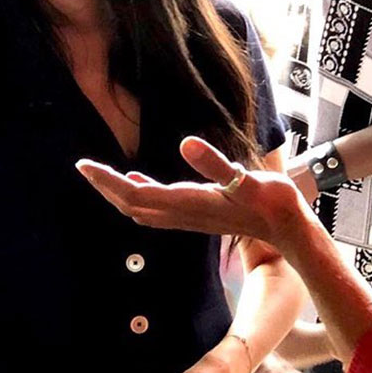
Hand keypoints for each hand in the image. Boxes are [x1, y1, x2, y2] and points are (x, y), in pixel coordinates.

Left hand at [77, 135, 314, 256]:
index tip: (84, 166)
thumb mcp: (246, 178)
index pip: (135, 194)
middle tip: (83, 167)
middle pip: (131, 204)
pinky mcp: (196, 214)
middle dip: (105, 186)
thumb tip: (187, 143)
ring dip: (118, 192)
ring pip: (141, 207)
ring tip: (100, 175)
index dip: (107, 182)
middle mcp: (182, 213)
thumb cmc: (271, 202)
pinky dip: (139, 194)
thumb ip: (215, 163)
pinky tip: (137, 181)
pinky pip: (157, 207)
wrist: (288, 229)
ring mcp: (188, 216)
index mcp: (187, 202)